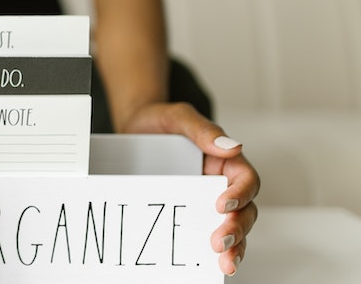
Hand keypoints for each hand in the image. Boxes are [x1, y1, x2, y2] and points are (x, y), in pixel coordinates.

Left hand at [121, 102, 259, 275]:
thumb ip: (202, 130)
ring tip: (224, 262)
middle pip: (244, 210)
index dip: (240, 194)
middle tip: (220, 242)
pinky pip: (203, 232)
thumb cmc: (160, 121)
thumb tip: (231, 146)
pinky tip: (207, 263)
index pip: (246, 180)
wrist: (134, 129)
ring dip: (234, 246)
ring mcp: (205, 200)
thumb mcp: (179, 117)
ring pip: (231, 226)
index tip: (222, 206)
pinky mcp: (188, 211)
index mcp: (226, 161)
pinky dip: (209, 249)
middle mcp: (220, 183)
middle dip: (238, 228)